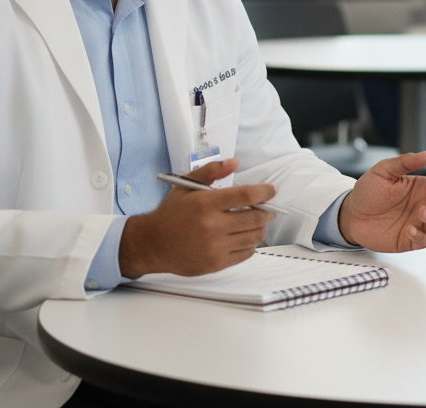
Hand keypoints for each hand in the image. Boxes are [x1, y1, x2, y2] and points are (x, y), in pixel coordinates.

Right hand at [118, 158, 276, 277]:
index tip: (272, 190)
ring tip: (256, 222)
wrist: (153, 244)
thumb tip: (235, 162)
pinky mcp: (216, 264)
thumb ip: (212, 170)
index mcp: (205, 204)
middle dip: (268, 211)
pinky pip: (246, 253)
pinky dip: (250, 244)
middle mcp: (211, 226)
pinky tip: (243, 236)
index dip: (265, 191)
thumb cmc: (172, 214)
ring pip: (254, 237)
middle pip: (255, 218)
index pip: (246, 195)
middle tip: (268, 208)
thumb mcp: (187, 185)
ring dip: (261, 228)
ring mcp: (214, 247)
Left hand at [338, 151, 425, 251]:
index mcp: (420, 187)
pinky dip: (421, 237)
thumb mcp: (384, 170)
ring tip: (421, 214)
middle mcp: (422, 205)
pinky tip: (410, 230)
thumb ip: (405, 162)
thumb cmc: (368, 191)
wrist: (351, 214)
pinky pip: (424, 241)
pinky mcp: (409, 240)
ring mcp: (417, 223)